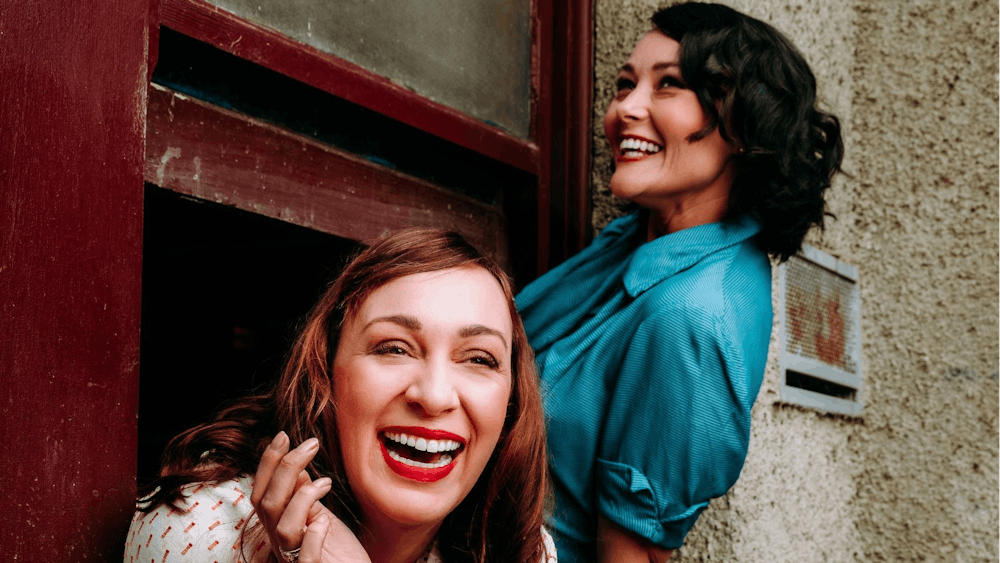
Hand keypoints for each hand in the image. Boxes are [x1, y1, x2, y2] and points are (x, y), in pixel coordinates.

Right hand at [252, 432, 370, 562]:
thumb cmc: (338, 553)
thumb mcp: (320, 517)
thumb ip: (304, 496)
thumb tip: (295, 467)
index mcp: (280, 526)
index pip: (262, 491)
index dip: (268, 462)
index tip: (284, 435)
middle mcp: (282, 543)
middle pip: (268, 503)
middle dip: (285, 468)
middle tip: (311, 444)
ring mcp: (296, 559)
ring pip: (282, 528)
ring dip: (301, 499)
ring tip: (325, 482)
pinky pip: (305, 557)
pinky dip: (313, 535)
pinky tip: (325, 520)